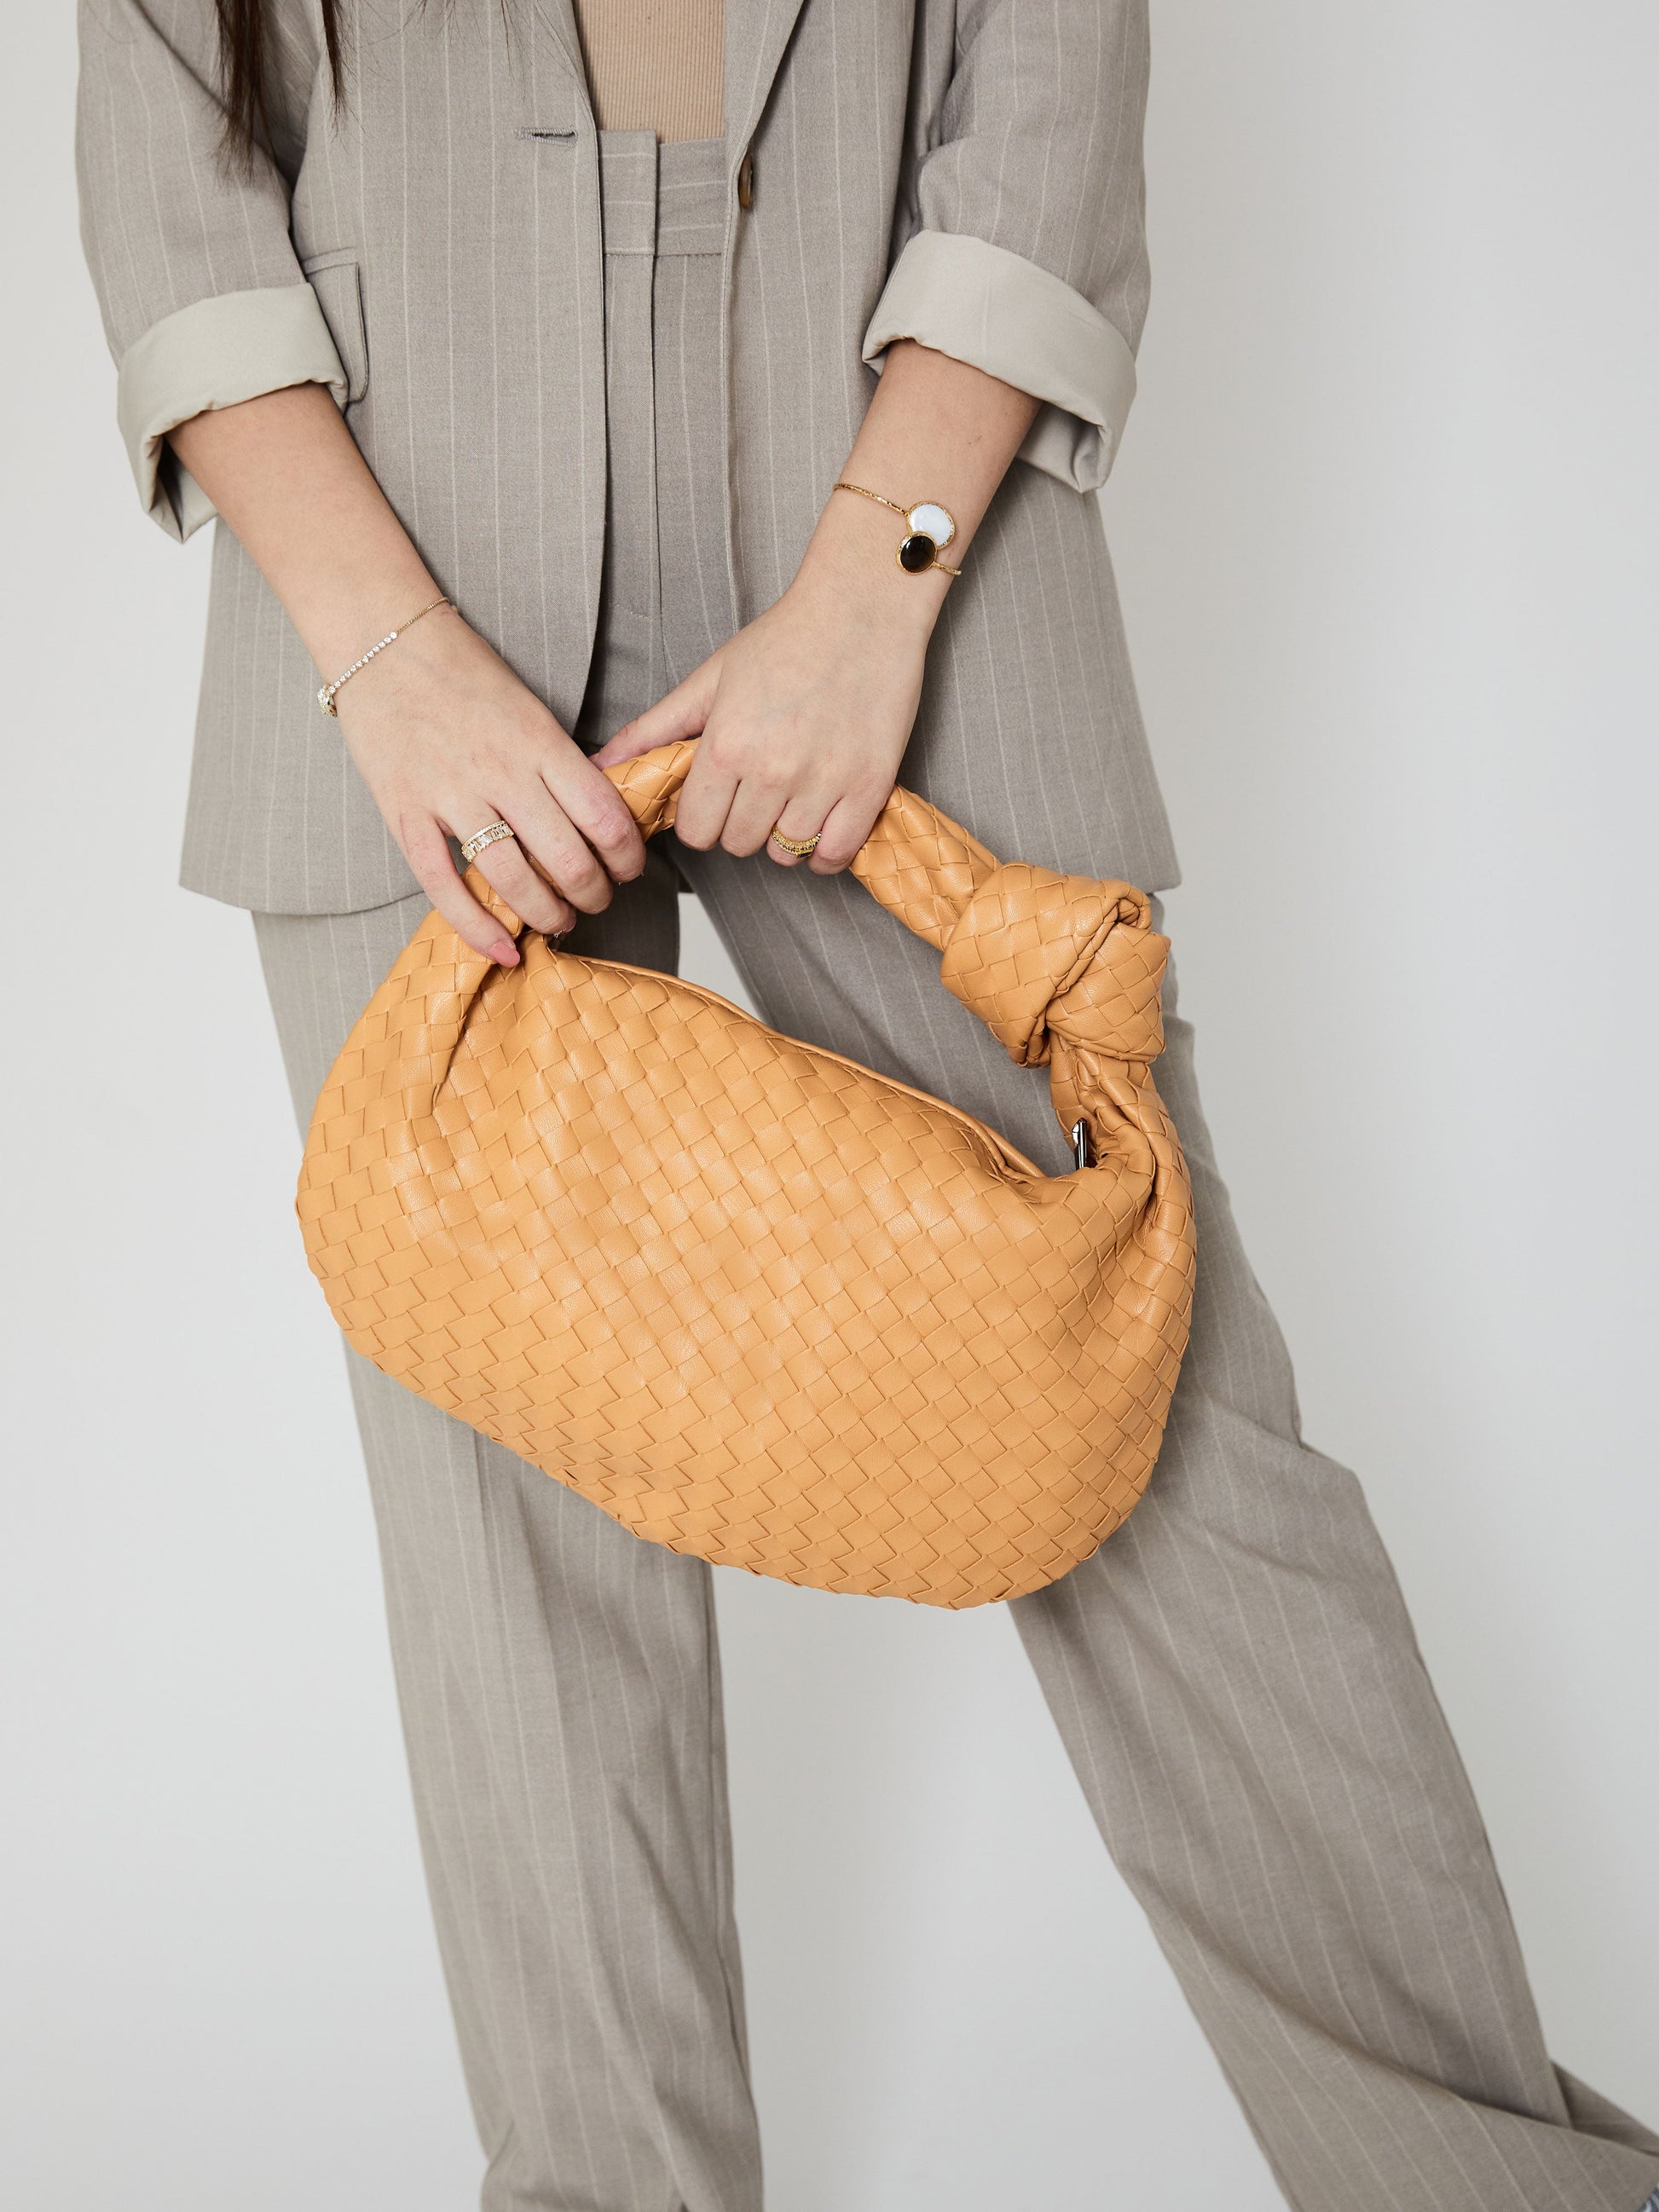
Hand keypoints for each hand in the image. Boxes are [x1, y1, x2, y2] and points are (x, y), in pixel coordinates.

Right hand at [336, 608, 646, 961]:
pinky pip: (445, 886)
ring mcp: (451, 795)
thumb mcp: (530, 709)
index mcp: (540, 742)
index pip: (605, 817)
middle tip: (596, 898)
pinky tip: (503, 948)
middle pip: (568, 859)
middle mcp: (501, 772)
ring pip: (514, 880)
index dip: (628, 856)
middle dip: (594, 893)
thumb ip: (561, 763)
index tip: (629, 867)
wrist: (384, 640)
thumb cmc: (463, 673)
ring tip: (557, 920)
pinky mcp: (406, 813)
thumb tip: (599, 818)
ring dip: (546, 913)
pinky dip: (478, 927)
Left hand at [592, 498, 943, 871]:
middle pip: (739, 844)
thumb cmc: (785, 640)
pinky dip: (824, 849)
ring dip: (783, 835)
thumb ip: (654, 730)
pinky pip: (834, 855)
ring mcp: (823, 782)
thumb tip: (600, 766)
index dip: (703, 817)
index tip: (718, 797)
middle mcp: (772, 770)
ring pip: (785, 853)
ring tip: (793, 796)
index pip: (696, 831)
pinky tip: (822, 820)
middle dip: (742, 824)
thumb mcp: (710, 680)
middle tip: (758, 789)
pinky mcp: (868, 788)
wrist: (862, 610)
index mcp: (726, 745)